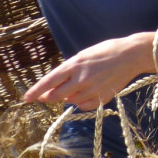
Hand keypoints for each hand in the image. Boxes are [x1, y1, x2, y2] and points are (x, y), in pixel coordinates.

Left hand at [24, 34, 147, 110]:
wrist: (131, 55)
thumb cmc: (106, 51)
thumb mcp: (84, 55)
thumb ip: (69, 70)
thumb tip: (55, 87)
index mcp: (74, 65)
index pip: (49, 81)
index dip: (36, 91)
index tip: (26, 99)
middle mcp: (81, 79)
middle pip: (56, 96)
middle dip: (49, 96)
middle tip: (47, 96)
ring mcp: (91, 90)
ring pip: (70, 101)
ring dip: (70, 96)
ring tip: (81, 84)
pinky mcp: (102, 98)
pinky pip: (84, 106)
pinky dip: (82, 102)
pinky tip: (89, 91)